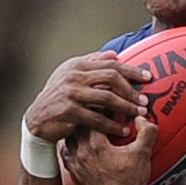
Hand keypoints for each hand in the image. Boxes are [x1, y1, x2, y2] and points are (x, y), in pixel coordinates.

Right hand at [24, 50, 150, 141]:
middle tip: (145, 100)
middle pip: (111, 78)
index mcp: (77, 65)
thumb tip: (114, 54)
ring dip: (126, 107)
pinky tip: (123, 130)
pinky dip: (113, 125)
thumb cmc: (59, 97)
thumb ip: (92, 63)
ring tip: (140, 114)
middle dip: (131, 89)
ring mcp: (71, 93)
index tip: (148, 77)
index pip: (110, 64)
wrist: (37, 120)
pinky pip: (97, 118)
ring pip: (107, 98)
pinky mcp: (69, 111)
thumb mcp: (72, 76)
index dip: (131, 70)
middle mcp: (74, 76)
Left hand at [60, 116, 157, 184]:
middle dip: (88, 116)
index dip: (101, 107)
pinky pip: (66, 151)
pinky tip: (81, 141)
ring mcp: (76, 163)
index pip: (92, 116)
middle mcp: (81, 153)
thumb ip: (147, 130)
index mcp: (96, 145)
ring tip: (89, 124)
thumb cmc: (133, 180)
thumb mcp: (144, 153)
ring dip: (78, 129)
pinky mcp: (74, 172)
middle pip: (78, 124)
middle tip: (98, 111)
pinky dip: (72, 143)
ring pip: (69, 137)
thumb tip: (141, 116)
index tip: (109, 104)